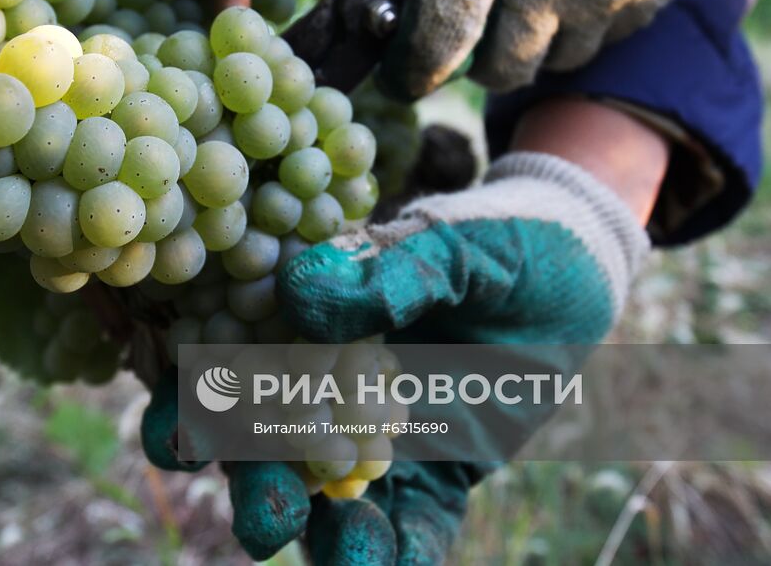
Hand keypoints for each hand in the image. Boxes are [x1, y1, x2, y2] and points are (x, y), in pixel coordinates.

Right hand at [164, 152, 647, 563]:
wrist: (583, 269)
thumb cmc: (501, 237)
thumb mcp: (455, 242)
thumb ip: (388, 267)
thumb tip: (302, 292)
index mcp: (300, 321)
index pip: (225, 364)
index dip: (191, 403)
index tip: (187, 434)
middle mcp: (321, 387)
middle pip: (264, 449)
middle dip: (255, 487)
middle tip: (266, 516)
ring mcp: (375, 438)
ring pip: (327, 500)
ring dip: (321, 535)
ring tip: (346, 558)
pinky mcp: (436, 474)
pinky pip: (412, 524)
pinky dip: (400, 553)